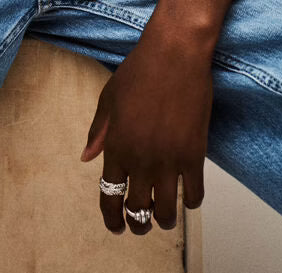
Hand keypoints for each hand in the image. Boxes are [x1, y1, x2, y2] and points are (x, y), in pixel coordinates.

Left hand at [79, 22, 210, 234]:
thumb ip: (98, 132)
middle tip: (141, 224)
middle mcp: (140, 160)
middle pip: (137, 211)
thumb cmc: (139, 70)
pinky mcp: (194, 155)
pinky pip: (194, 195)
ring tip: (164, 217)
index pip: (109, 197)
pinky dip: (191, 203)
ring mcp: (168, 160)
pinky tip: (188, 197)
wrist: (174, 53)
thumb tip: (87, 158)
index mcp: (116, 147)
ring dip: (163, 220)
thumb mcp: (109, 98)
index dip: (112, 218)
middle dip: (138, 225)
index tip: (116, 227)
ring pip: (166, 212)